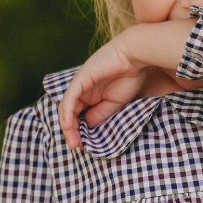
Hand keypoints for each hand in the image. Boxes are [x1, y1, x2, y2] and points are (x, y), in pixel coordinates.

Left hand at [58, 21, 200, 149]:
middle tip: (76, 147)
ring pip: (66, 107)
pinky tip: (68, 126)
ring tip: (73, 141)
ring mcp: (80, 84)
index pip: (77, 115)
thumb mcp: (115, 103)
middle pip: (69, 113)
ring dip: (67, 126)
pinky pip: (70, 98)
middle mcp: (82, 90)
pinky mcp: (81, 79)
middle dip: (71, 132)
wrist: (136, 56)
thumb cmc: (130, 76)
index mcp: (90, 95)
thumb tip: (87, 126)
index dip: (77, 131)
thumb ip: (100, 114)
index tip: (82, 146)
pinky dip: (67, 113)